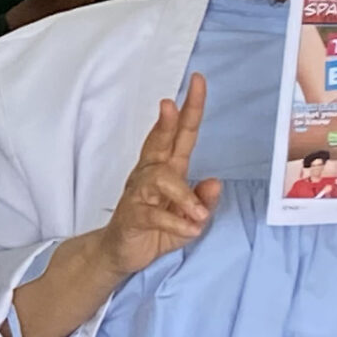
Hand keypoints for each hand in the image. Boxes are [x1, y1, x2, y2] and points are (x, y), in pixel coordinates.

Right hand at [95, 74, 221, 279]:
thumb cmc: (154, 229)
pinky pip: (153, 213)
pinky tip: (189, 229)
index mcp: (167, 169)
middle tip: (171, 104)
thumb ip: (204, 201)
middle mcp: (150, 175)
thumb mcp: (191, 218)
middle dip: (166, 122)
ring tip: (199, 215)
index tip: (198, 82)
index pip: (181, 134)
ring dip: (184, 196)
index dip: (190, 109)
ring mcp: (138, 194)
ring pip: (159, 180)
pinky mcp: (131, 216)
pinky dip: (174, 222)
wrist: (120, 254)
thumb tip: (215, 182)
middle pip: (159, 142)